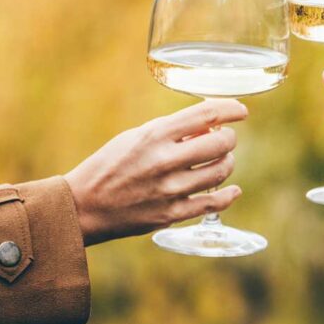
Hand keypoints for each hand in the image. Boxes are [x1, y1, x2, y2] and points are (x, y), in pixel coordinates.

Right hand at [64, 99, 247, 245]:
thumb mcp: (136, 137)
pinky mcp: (171, 214)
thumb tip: (209, 127)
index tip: (241, 111)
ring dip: (227, 163)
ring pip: (221, 171)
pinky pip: (213, 204)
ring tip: (221, 161)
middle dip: (228, 138)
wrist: (82, 206)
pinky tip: (232, 190)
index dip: (231, 109)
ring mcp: (170, 190)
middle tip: (224, 139)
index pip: (206, 114)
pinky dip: (229, 195)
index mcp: (154, 135)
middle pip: (220, 143)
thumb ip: (171, 132)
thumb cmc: (109, 166)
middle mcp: (165, 161)